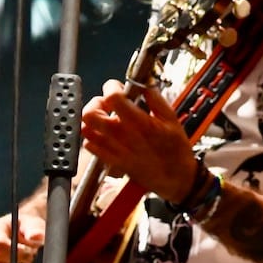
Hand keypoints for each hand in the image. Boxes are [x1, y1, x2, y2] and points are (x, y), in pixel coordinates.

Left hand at [80, 81, 200, 204]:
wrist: (174, 178)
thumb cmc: (176, 148)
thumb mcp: (173, 119)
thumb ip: (157, 100)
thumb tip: (145, 84)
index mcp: (140, 122)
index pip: (113, 99)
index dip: (112, 87)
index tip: (117, 86)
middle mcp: (122, 136)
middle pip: (91, 114)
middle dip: (97, 102)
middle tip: (108, 102)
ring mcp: (114, 149)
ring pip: (86, 129)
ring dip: (93, 118)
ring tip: (105, 115)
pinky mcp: (110, 160)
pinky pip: (89, 145)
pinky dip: (92, 135)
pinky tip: (105, 132)